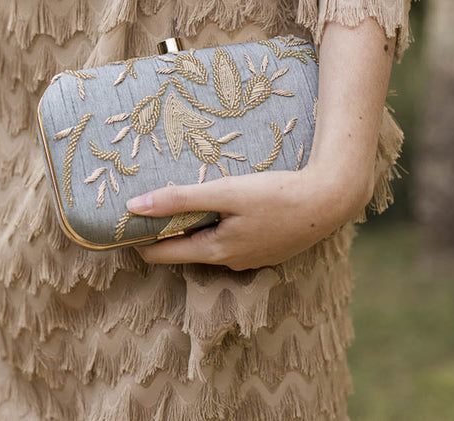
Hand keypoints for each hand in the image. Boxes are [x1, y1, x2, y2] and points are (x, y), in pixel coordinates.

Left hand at [126, 163, 370, 270]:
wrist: (329, 201)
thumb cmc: (277, 196)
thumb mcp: (225, 193)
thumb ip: (179, 200)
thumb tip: (135, 206)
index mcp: (215, 251)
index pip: (161, 255)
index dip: (139, 239)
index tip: (124, 221)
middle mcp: (229, 262)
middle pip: (184, 250)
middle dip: (165, 232)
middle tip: (151, 204)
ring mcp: (248, 258)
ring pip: (207, 245)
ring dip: (193, 227)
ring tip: (184, 200)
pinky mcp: (264, 249)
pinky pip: (228, 241)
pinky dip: (216, 226)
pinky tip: (222, 207)